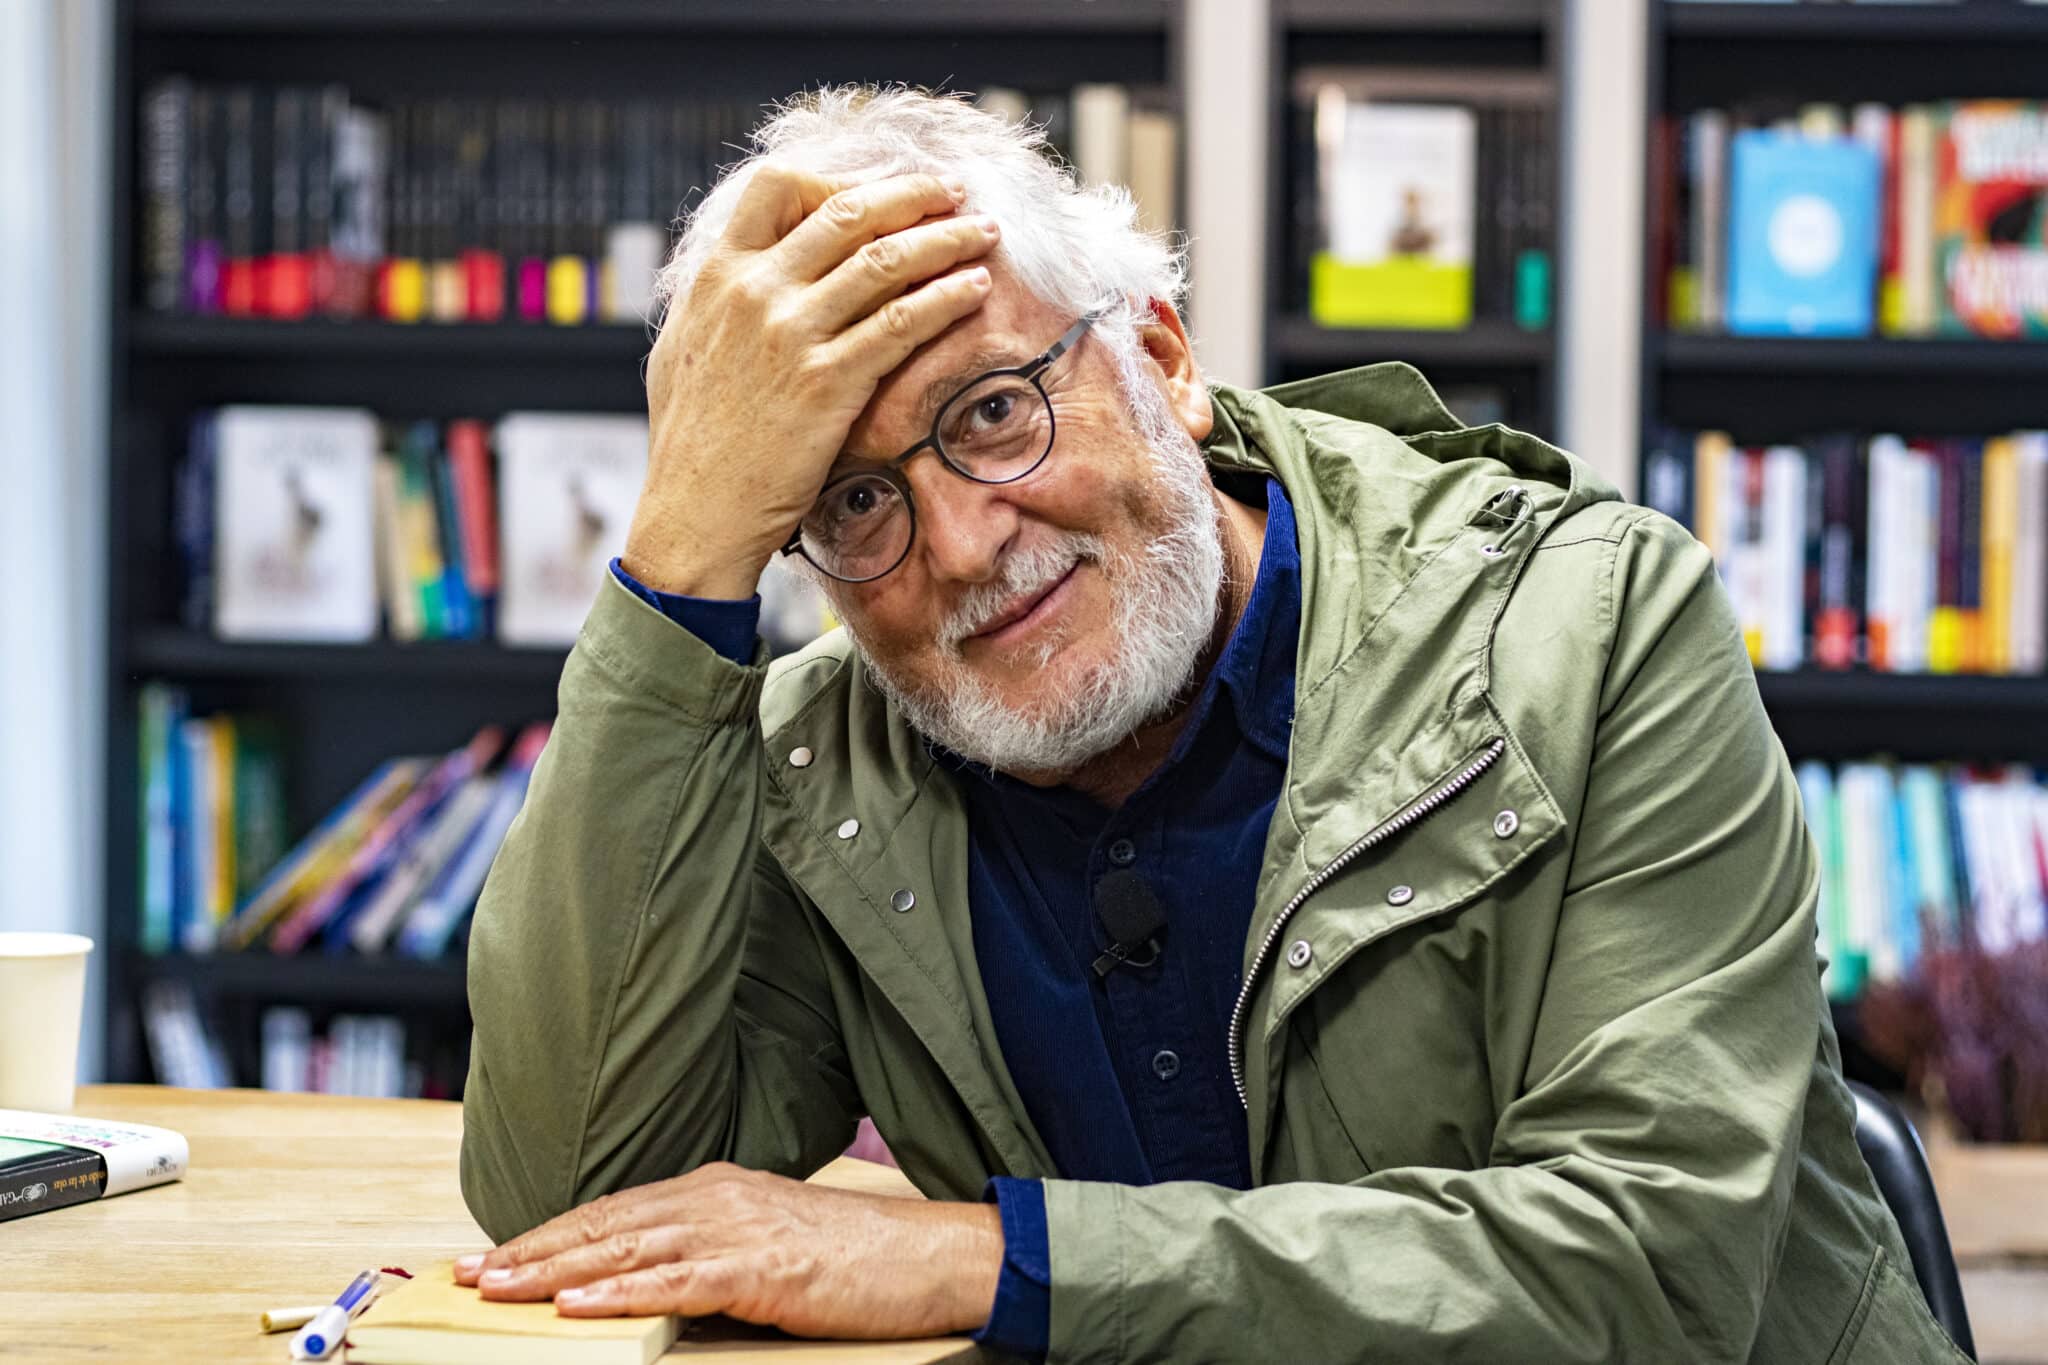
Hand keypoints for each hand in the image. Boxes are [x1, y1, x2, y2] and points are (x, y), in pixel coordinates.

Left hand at [451, 1161, 1004, 1339]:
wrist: (934, 1253)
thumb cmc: (858, 1257)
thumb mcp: (771, 1242)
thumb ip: (709, 1252)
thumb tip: (646, 1279)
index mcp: (716, 1186)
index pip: (613, 1208)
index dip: (549, 1232)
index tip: (493, 1254)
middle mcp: (717, 1196)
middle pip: (605, 1222)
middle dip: (530, 1249)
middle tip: (467, 1272)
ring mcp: (739, 1229)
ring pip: (626, 1247)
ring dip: (553, 1269)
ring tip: (497, 1287)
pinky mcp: (762, 1269)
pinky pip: (676, 1281)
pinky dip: (620, 1290)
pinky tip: (577, 1302)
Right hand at [621, 166, 1002, 598]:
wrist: (694, 513)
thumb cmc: (690, 443)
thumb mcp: (680, 351)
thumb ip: (716, 304)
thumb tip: (738, 275)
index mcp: (717, 275)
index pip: (778, 186)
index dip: (837, 178)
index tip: (880, 192)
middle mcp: (753, 291)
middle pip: (847, 211)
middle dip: (912, 194)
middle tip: (954, 191)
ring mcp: (792, 334)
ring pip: (885, 259)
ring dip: (945, 238)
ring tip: (984, 232)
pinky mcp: (828, 382)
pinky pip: (902, 322)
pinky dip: (946, 297)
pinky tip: (974, 289)